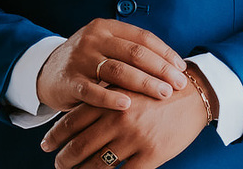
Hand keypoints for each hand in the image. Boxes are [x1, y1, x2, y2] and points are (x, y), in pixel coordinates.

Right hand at [37, 18, 187, 112]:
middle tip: (178, 84)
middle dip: (160, 69)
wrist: (46, 71)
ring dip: (144, 83)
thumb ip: (131, 51)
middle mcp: (94, 39)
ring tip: (163, 94)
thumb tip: (173, 64)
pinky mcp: (68, 80)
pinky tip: (128, 105)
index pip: (143, 38)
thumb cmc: (87, 61)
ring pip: (118, 70)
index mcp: (107, 27)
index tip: (181, 68)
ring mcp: (80, 58)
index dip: (165, 52)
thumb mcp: (106, 47)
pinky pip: (92, 91)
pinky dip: (111, 98)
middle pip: (135, 53)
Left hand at [40, 65, 212, 168]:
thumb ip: (106, 95)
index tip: (45, 145)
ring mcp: (135, 139)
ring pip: (96, 165)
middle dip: (63, 159)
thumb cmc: (161, 87)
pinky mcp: (152, 155)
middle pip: (79, 147)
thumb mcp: (131, 83)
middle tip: (58, 164)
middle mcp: (120, 119)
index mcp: (112, 99)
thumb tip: (78, 114)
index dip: (55, 135)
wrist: (197, 94)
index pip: (72, 121)